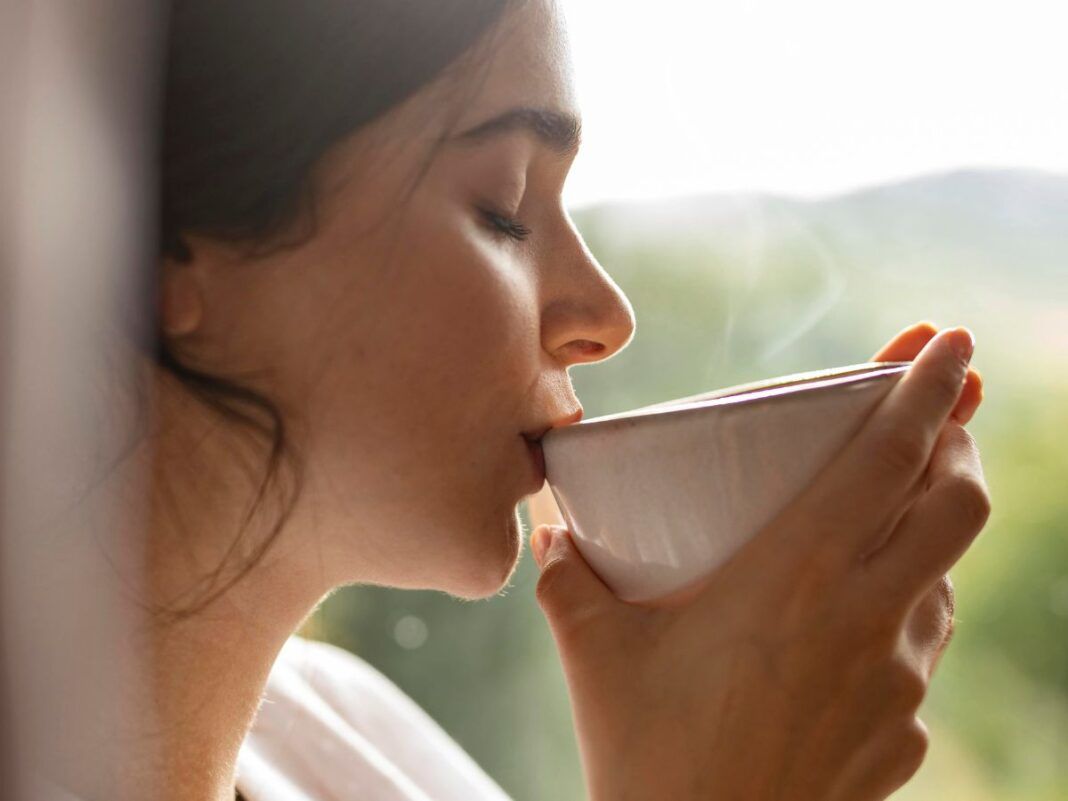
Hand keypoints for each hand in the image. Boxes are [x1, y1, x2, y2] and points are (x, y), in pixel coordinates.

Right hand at [531, 326, 990, 800]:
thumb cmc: (647, 755)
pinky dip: (909, 609)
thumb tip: (549, 529)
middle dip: (956, 445)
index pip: (889, 458)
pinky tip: (856, 622)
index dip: (928, 388)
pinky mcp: (902, 733)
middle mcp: (866, 621)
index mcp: (796, 578)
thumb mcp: (596, 652)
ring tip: (886, 517)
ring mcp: (897, 682)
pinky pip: (923, 650)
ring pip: (946, 577)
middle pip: (956, 505)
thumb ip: (569, 577)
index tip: (949, 340)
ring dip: (930, 530)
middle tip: (933, 421)